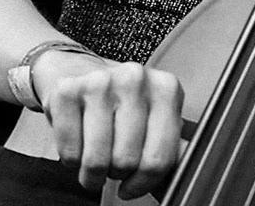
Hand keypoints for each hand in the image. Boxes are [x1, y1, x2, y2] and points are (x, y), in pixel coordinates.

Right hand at [37, 51, 186, 198]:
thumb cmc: (120, 102)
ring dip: (92, 173)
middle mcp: (135, 80)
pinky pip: (69, 152)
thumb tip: (187, 174)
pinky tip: (79, 144)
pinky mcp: (67, 91)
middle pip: (126, 161)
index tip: (133, 183)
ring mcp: (99, 82)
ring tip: (95, 160)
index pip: (159, 158)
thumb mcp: (155, 117)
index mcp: (165, 89)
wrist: (78, 71)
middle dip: (116, 174)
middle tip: (112, 164)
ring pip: (97, 160)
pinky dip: (72, 160)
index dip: (143, 182)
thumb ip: (173, 146)